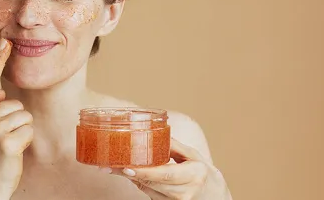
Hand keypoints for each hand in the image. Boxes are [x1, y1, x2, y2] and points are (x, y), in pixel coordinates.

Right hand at [0, 39, 33, 199]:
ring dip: (21, 132)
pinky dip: (25, 141)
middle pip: (15, 103)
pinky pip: (28, 130)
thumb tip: (1, 93)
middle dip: (15, 121)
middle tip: (3, 139)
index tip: (5, 42)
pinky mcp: (6, 142)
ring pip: (24, 116)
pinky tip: (13, 152)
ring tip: (7, 146)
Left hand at [110, 138, 230, 199]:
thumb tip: (156, 131)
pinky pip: (149, 193)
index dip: (144, 172)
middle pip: (152, 183)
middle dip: (130, 174)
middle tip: (110, 166)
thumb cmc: (202, 172)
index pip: (164, 175)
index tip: (127, 167)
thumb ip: (174, 145)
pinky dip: (139, 182)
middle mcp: (184, 193)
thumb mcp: (193, 155)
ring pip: (147, 190)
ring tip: (114, 167)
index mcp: (193, 175)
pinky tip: (131, 173)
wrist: (212, 195)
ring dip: (131, 178)